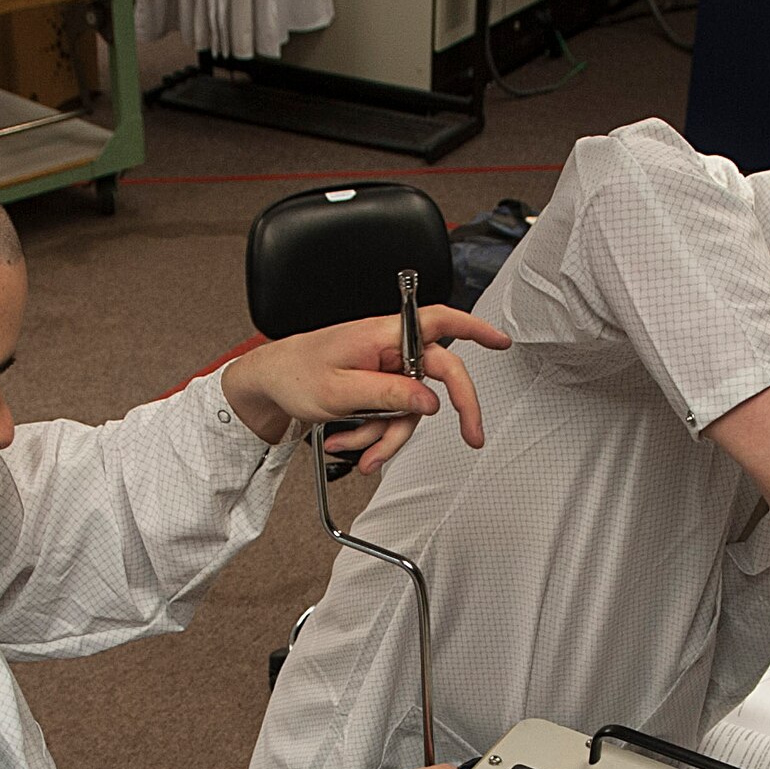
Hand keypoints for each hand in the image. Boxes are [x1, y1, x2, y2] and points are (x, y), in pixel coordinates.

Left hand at [221, 306, 511, 467]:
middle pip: (438, 377)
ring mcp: (385, 371)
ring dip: (384, 435)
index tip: (500, 342)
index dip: (475, 329)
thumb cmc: (295, 373)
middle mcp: (390, 349)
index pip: (439, 323)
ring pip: (411, 409)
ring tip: (351, 445)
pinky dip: (371, 436)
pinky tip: (345, 440)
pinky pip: (390, 418)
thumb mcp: (340, 390)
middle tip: (472, 435)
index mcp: (383, 335)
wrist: (269, 385)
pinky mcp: (378, 390)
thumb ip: (389, 393)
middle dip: (453, 410)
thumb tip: (432, 400)